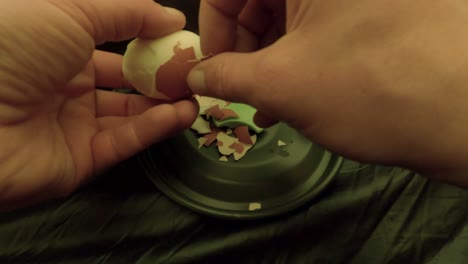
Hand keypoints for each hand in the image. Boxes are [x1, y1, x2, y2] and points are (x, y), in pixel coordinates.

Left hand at [0, 0, 197, 210]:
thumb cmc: (13, 48)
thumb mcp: (70, 11)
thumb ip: (126, 12)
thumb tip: (171, 16)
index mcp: (58, 46)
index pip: (114, 43)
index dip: (148, 40)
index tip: (181, 40)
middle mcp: (66, 85)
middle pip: (126, 81)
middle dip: (161, 75)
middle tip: (194, 72)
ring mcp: (73, 124)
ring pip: (130, 114)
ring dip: (165, 104)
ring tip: (196, 95)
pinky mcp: (80, 159)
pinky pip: (124, 140)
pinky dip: (155, 128)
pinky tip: (181, 114)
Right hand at [188, 0, 467, 185]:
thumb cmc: (367, 88)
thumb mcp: (281, 83)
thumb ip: (225, 77)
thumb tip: (193, 77)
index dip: (213, 30)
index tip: (209, 72)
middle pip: (261, 0)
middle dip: (242, 50)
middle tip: (237, 93)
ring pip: (290, 17)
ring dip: (269, 62)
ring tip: (265, 107)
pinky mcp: (375, 14)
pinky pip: (320, 28)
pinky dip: (299, 60)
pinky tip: (293, 98)